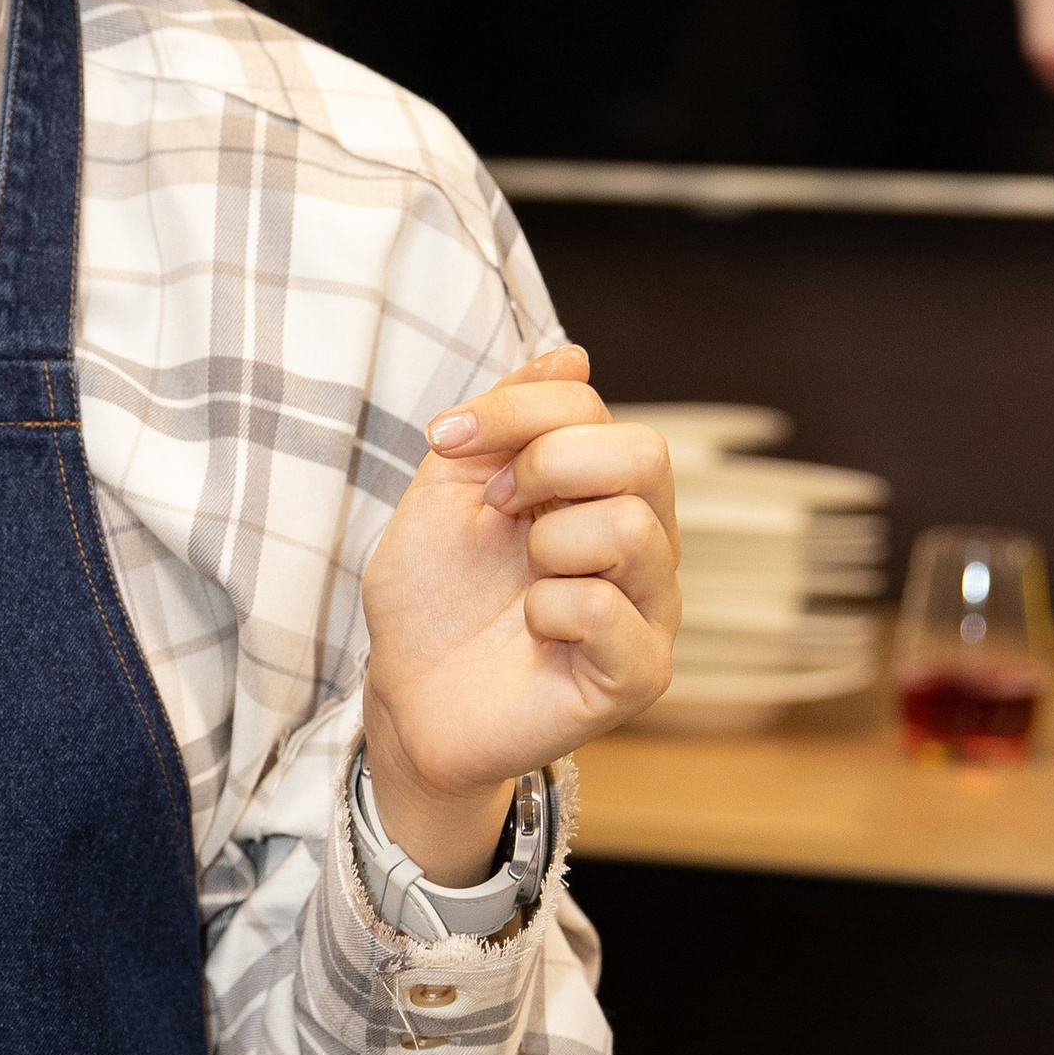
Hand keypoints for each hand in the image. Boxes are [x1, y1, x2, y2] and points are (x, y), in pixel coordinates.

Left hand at [361, 346, 677, 881]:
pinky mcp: (637, 673)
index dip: (514, 411)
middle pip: (644, 454)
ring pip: (633, 527)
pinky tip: (531, 630)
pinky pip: (611, 611)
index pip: (593, 408)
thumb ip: (503, 423)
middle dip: (547, 467)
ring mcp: (649, 609)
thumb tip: (571, 355)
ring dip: (547, 545)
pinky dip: (550, 611)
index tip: (445, 440)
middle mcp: (643, 542)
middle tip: (497, 512)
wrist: (404, 699)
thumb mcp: (446, 493)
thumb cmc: (430, 601)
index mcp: (601, 491)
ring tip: (517, 583)